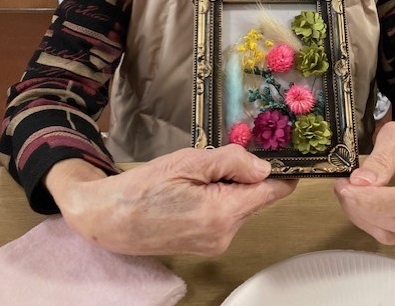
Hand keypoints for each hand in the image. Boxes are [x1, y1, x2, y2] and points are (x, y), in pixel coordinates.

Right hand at [45, 144, 295, 255]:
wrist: (110, 218)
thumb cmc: (144, 187)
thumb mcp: (188, 161)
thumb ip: (230, 162)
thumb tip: (265, 166)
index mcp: (223, 213)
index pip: (273, 191)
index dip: (282, 169)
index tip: (285, 150)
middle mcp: (226, 234)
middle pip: (257, 196)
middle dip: (246, 173)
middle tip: (218, 155)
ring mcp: (216, 242)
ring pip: (241, 204)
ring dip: (230, 185)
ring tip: (198, 173)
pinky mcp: (206, 244)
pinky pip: (226, 214)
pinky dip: (219, 197)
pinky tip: (193, 188)